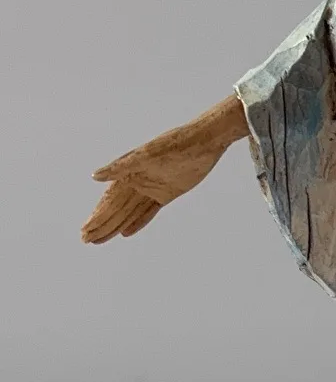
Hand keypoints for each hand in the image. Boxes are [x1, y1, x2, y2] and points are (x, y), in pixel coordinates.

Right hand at [82, 95, 246, 242]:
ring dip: (115, 225)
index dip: (97, 216)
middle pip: (116, 209)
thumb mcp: (147, 155)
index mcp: (129, 172)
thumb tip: (94, 176)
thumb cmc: (175, 143)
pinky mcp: (167, 193)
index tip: (84, 232)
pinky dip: (137, 222)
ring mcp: (152, 188)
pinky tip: (126, 232)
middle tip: (86, 240)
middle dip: (101, 224)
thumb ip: (120, 166)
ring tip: (100, 240)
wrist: (204, 141)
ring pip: (129, 212)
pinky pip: (148, 211)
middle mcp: (138, 182)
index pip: (109, 200)